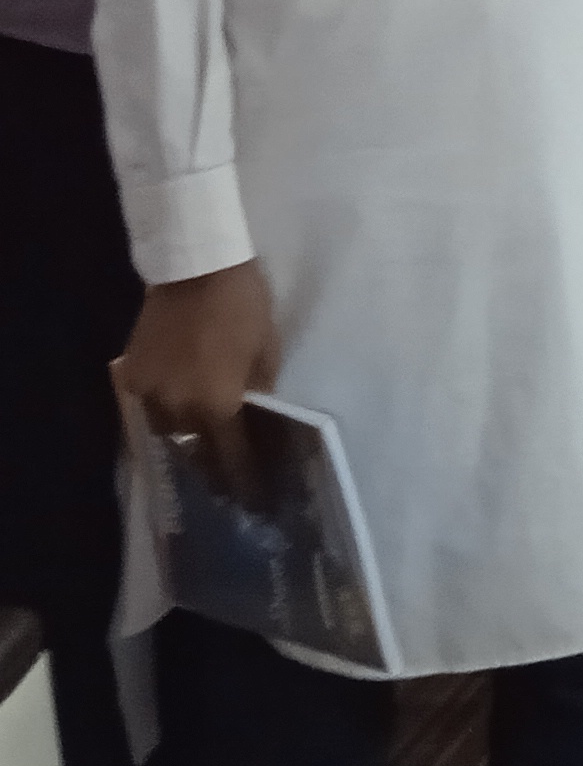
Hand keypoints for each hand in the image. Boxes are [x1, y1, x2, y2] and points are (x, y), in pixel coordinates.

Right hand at [114, 261, 280, 502]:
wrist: (196, 268)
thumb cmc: (244, 305)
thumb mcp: (267, 348)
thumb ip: (259, 389)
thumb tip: (255, 415)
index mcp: (217, 404)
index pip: (230, 455)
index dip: (240, 478)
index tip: (249, 498)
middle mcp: (178, 408)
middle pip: (195, 447)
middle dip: (211, 460)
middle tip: (224, 469)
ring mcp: (150, 393)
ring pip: (168, 429)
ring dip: (185, 435)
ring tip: (201, 439)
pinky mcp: (131, 376)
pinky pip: (147, 404)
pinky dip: (163, 408)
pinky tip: (176, 405)